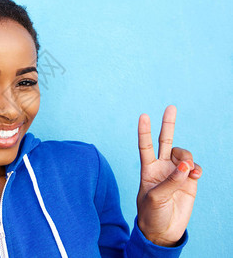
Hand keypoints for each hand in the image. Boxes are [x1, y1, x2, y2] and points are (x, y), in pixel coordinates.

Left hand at [136, 105, 201, 246]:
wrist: (163, 231)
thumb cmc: (151, 214)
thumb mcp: (155, 198)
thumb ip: (170, 181)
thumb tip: (186, 166)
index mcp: (147, 169)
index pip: (145, 146)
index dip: (144, 131)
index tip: (143, 116)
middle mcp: (161, 167)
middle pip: (165, 141)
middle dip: (168, 124)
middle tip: (170, 107)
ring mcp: (176, 173)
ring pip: (183, 154)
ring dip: (187, 158)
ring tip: (189, 170)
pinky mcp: (189, 181)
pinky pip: (195, 167)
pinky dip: (197, 168)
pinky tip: (195, 175)